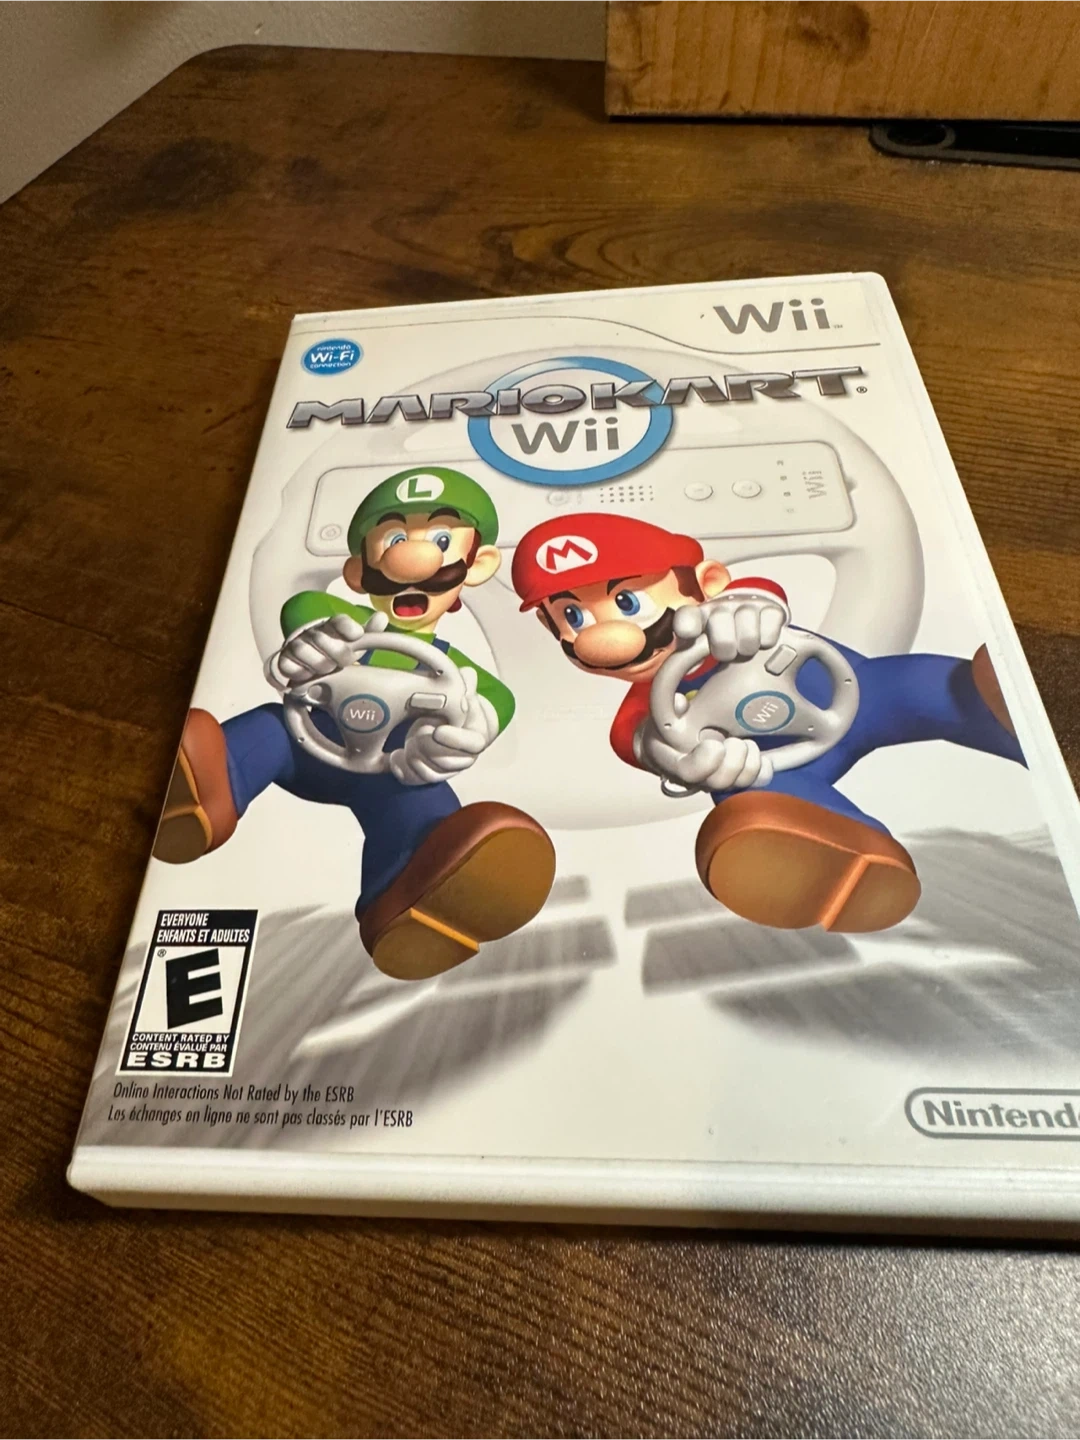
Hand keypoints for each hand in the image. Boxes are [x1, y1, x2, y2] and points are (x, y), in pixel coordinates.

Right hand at [269, 610, 388, 689]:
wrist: (313, 667)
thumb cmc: (337, 654)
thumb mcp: (355, 645)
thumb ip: (370, 633)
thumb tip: (382, 617)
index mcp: (332, 627)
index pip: (338, 621)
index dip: (347, 627)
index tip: (356, 635)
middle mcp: (312, 633)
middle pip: (320, 637)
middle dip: (335, 653)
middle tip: (343, 663)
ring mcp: (295, 645)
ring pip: (302, 649)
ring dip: (317, 663)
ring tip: (327, 671)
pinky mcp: (283, 661)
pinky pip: (287, 665)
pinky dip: (299, 671)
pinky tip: (308, 677)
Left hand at [390, 668, 499, 786]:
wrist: (447, 720)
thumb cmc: (455, 706)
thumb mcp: (461, 691)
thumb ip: (464, 684)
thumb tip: (468, 674)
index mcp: (476, 736)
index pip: (473, 744)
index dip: (455, 740)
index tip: (438, 731)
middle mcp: (464, 758)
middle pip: (449, 762)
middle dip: (429, 748)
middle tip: (417, 731)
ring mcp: (446, 770)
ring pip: (432, 774)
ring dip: (415, 758)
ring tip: (407, 741)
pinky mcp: (429, 774)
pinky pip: (416, 780)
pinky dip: (403, 771)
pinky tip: (395, 757)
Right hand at [636, 720, 773, 792]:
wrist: (671, 744)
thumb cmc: (668, 729)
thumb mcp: (663, 715)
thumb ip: (671, 708)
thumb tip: (681, 703)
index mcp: (674, 763)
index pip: (688, 772)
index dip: (704, 762)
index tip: (715, 743)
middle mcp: (696, 778)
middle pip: (718, 782)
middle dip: (733, 761)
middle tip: (735, 741)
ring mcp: (716, 781)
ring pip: (739, 784)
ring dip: (750, 763)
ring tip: (746, 743)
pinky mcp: (735, 779)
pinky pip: (756, 782)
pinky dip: (763, 769)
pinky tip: (763, 757)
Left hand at [674, 592, 785, 662]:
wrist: (754, 623)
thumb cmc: (720, 644)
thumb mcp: (700, 654)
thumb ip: (688, 673)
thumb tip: (680, 704)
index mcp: (697, 619)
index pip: (687, 615)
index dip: (687, 625)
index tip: (691, 636)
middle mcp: (720, 608)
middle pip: (719, 620)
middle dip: (724, 644)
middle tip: (728, 656)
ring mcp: (746, 606)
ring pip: (746, 618)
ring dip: (747, 643)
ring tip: (747, 652)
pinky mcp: (771, 608)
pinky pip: (771, 618)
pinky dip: (769, 636)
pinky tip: (764, 644)